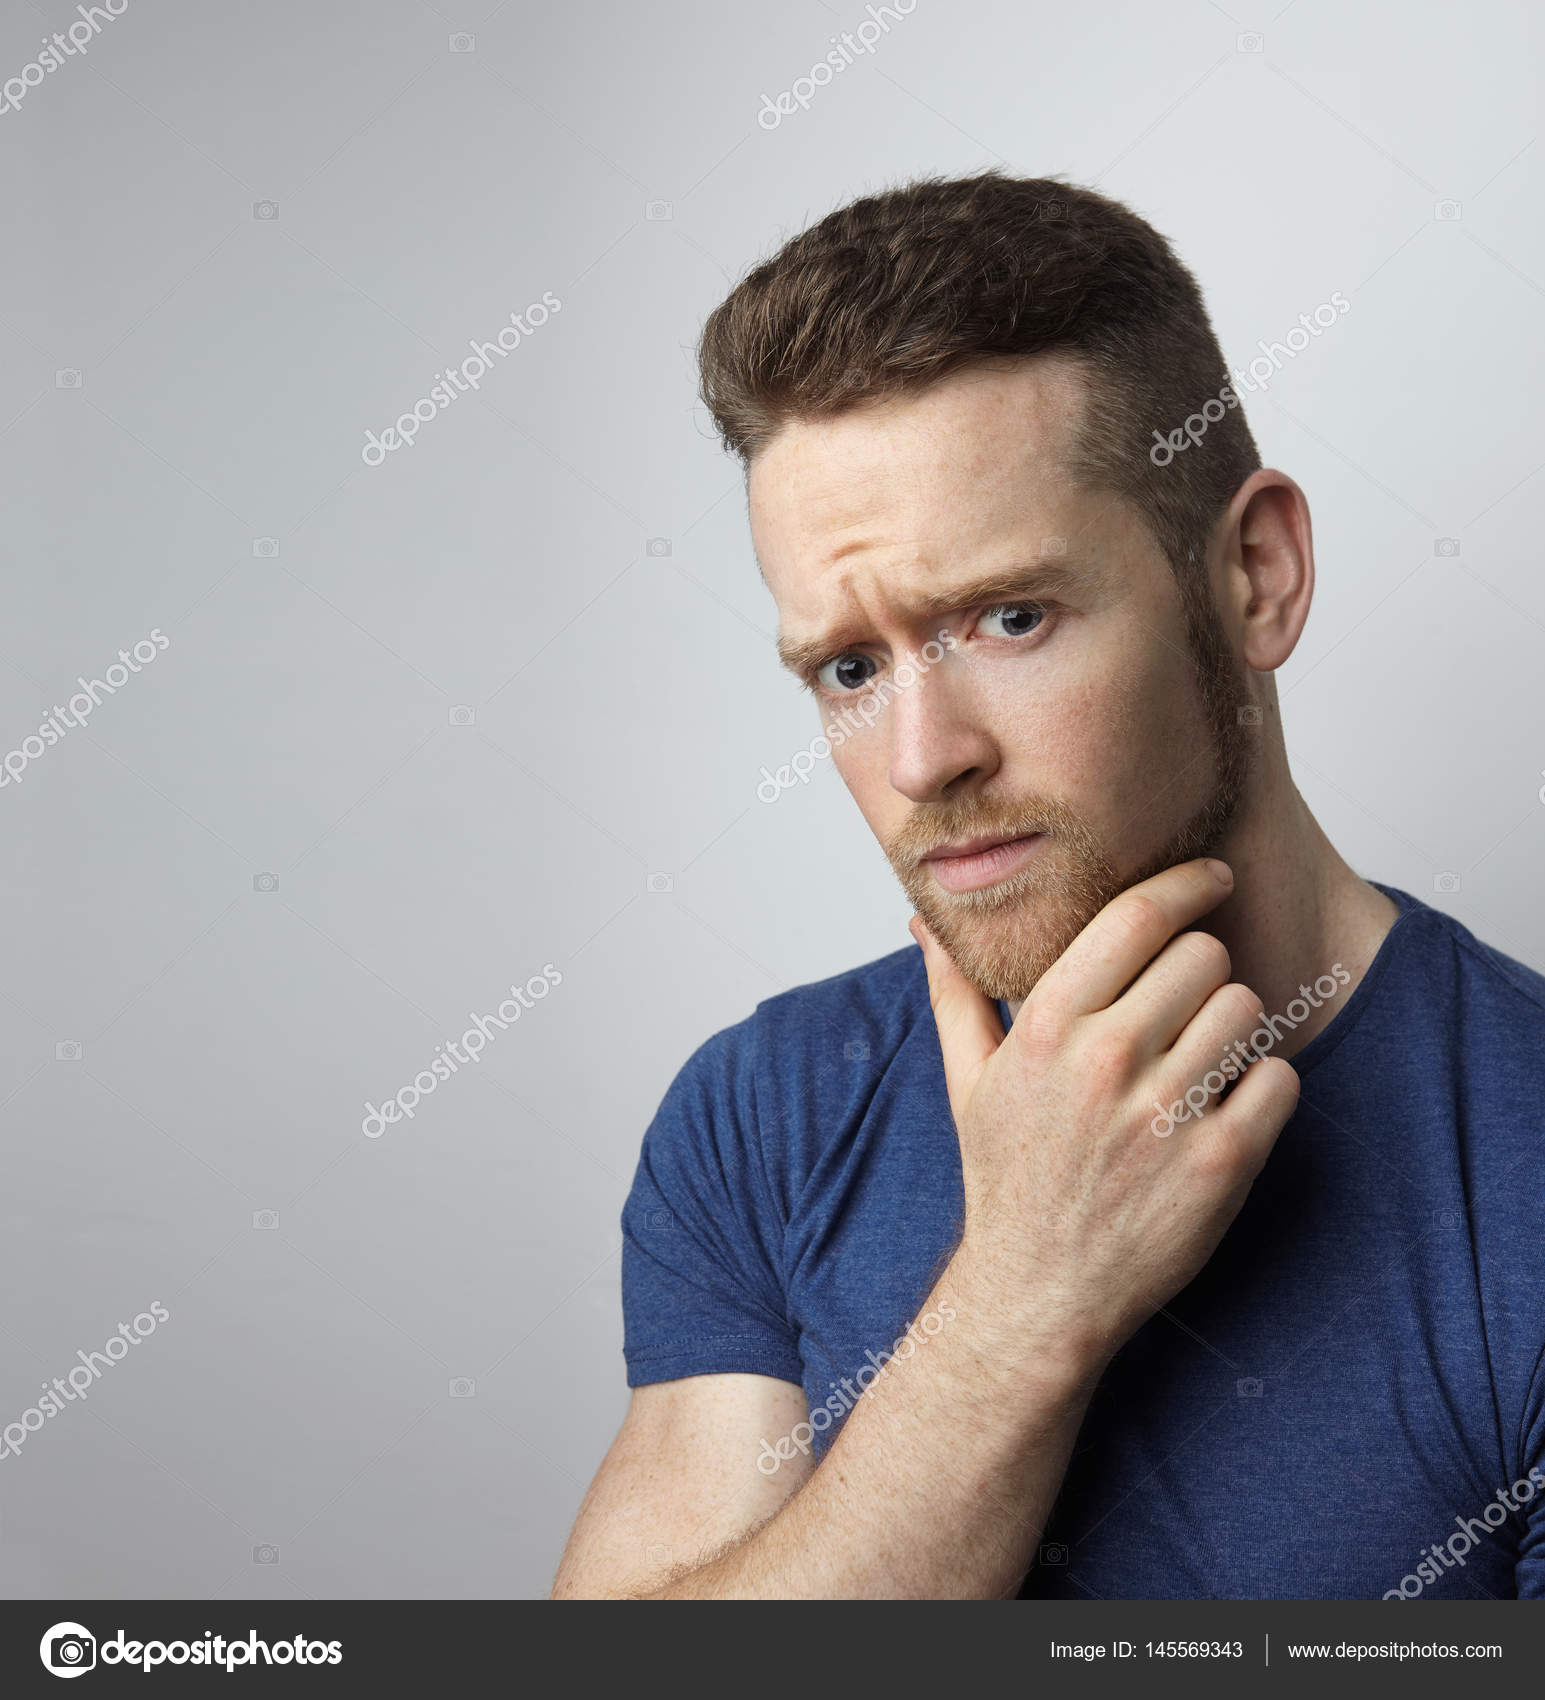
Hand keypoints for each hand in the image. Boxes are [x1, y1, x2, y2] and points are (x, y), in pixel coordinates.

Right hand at [912, 857, 1298, 1371]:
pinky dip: (1264, 1086)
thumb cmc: (1007, 1178)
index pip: (1137, 916)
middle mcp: (1106, 1063)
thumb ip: (955, 990)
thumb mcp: (968, 1080)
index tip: (1212, 877)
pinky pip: (1278, 1078)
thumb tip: (925, 922)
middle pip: (1203, 955)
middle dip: (1202, 971)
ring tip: (1199, 1061)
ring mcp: (1166, 1115)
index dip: (1186, 883)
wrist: (1038, 1292)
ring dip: (1232, 1026)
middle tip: (1185, 1004)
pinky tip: (1224, 1107)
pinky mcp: (1220, 1164)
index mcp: (1047, 1029)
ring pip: (1245, 1009)